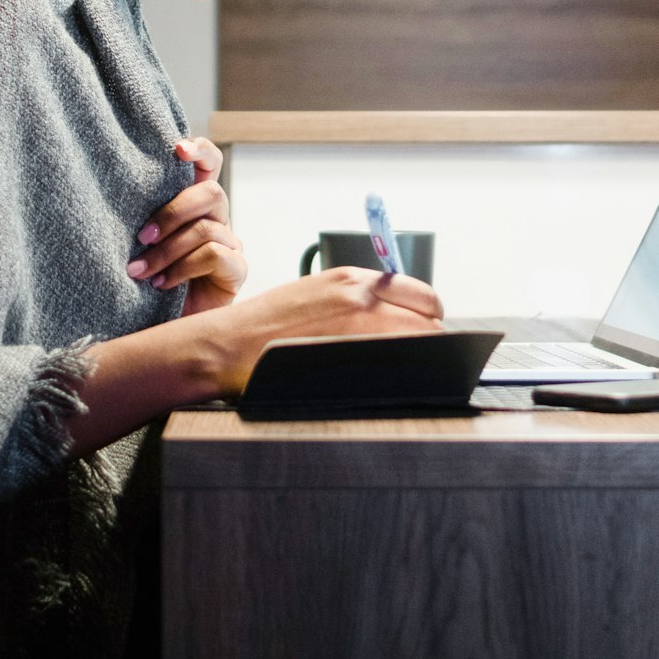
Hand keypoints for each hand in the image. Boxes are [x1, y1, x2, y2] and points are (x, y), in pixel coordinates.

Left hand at [129, 137, 245, 313]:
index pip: (209, 163)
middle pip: (211, 192)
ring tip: (140, 270)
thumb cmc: (148, 282)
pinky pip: (215, 253)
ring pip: (206, 227)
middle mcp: (216, 217)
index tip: (176, 149)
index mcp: (194, 203)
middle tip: (142, 235)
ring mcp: (230, 243)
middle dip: (173, 212)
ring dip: (168, 249)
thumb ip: (144, 220)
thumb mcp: (142, 244)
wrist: (165, 328)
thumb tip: (116, 196)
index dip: (199, 150)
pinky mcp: (237, 269)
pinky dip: (183, 267)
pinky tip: (162, 284)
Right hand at [208, 267, 444, 392]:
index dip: (424, 317)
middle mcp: (361, 295)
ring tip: (404, 369)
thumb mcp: (315, 295)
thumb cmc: (266, 325)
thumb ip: (355, 301)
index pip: (420, 294)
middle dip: (429, 338)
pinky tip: (387, 379)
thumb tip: (391, 317)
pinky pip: (400, 364)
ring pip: (422, 342)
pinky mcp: (351, 353)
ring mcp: (358, 324)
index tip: (419, 332)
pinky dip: (404, 372)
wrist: (230, 343)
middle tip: (417, 356)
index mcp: (352, 279)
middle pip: (429, 318)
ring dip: (420, 357)